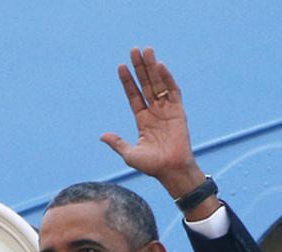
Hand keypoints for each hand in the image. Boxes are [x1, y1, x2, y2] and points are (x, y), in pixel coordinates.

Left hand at [101, 48, 206, 199]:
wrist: (171, 171)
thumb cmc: (152, 166)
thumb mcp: (130, 154)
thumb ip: (118, 143)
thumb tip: (102, 136)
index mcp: (143, 120)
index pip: (134, 96)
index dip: (128, 82)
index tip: (121, 66)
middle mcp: (155, 112)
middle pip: (146, 85)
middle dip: (140, 68)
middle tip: (134, 50)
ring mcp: (167, 110)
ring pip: (158, 84)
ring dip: (152, 68)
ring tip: (146, 51)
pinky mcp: (178, 111)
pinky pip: (173, 91)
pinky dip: (167, 78)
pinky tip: (159, 66)